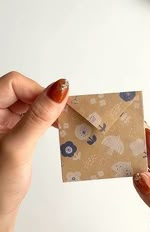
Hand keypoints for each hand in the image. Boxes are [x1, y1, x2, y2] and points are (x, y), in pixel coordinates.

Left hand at [0, 72, 68, 231]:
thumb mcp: (19, 148)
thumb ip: (38, 117)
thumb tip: (60, 90)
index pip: (13, 83)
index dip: (36, 91)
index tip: (57, 106)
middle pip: (22, 90)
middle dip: (44, 100)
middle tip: (62, 116)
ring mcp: (0, 121)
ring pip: (27, 101)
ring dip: (46, 110)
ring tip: (61, 124)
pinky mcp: (9, 129)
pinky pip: (29, 114)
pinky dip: (43, 119)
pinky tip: (54, 128)